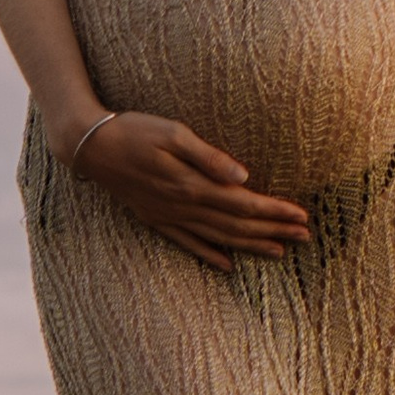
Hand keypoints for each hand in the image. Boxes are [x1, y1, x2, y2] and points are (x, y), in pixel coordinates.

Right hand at [62, 110, 310, 271]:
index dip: (274, 211)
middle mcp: (183, 206)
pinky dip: (210, 255)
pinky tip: (228, 265)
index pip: (244, 203)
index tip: (301, 216)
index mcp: (192, 185)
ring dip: (250, 246)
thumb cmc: (133, 130)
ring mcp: (168, 217)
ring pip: (218, 238)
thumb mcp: (172, 132)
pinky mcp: (155, 219)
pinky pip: (188, 244)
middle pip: (237, 225)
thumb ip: (208, 156)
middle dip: (273, 231)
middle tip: (305, 237)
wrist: (89, 147)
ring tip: (280, 252)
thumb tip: (243, 176)